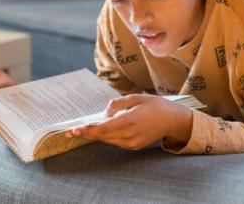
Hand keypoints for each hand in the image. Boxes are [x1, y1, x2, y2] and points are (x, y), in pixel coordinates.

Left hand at [66, 94, 192, 150]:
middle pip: (103, 136)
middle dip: (86, 133)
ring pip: (108, 140)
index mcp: (131, 120)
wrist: (173, 120)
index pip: (104, 128)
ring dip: (96, 135)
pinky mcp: (134, 147)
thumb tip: (105, 113)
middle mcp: (130, 134)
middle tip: (70, 132)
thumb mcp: (136, 97)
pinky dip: (108, 136)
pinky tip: (103, 130)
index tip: (75, 130)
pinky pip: (116, 142)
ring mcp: (133, 143)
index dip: (88, 130)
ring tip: (83, 130)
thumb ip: (118, 104)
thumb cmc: (155, 105)